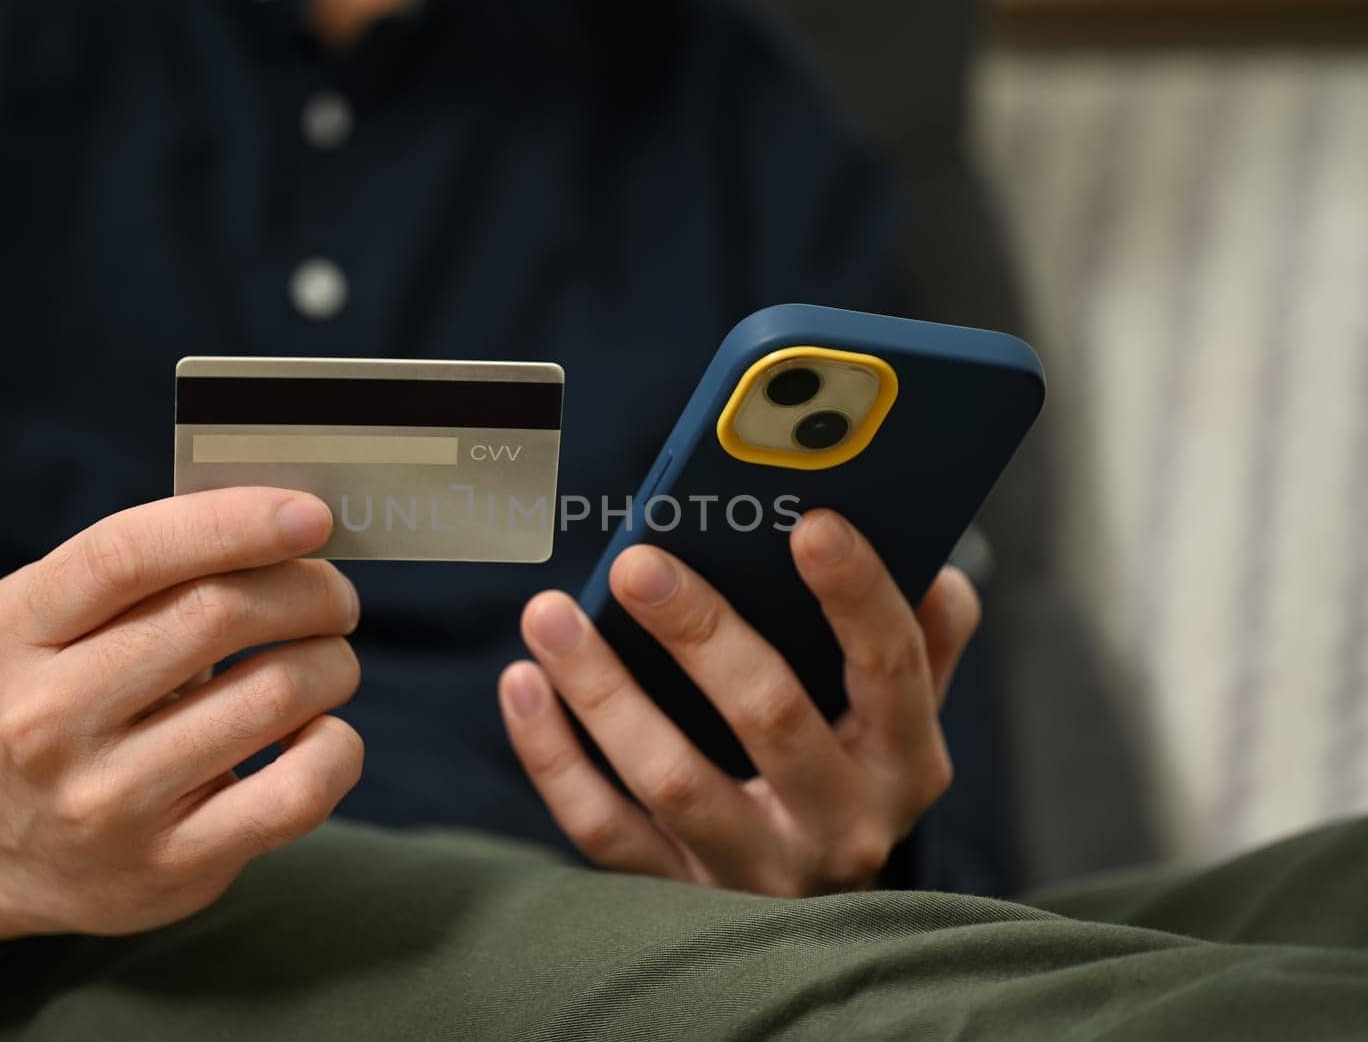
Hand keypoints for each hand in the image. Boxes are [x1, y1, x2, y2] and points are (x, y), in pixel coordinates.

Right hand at [0, 487, 363, 940]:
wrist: (9, 851)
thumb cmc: (73, 697)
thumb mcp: (62, 624)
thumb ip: (155, 566)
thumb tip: (293, 520)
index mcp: (13, 631)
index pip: (128, 554)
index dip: (233, 522)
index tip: (313, 516)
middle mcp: (47, 718)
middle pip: (216, 614)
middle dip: (308, 592)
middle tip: (335, 599)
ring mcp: (108, 800)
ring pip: (273, 693)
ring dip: (332, 663)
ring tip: (329, 663)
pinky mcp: (172, 864)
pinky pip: (299, 789)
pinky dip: (338, 746)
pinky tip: (319, 733)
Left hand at [498, 509, 977, 896]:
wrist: (820, 927)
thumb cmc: (853, 772)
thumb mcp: (904, 712)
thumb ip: (924, 638)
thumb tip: (928, 563)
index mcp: (907, 762)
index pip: (890, 666)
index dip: (855, 592)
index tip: (810, 522)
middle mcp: (842, 824)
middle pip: (770, 717)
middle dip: (700, 632)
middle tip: (636, 562)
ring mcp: (757, 870)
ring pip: (671, 777)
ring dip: (603, 688)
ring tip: (550, 614)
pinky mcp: (680, 897)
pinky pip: (603, 828)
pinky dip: (553, 756)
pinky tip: (522, 684)